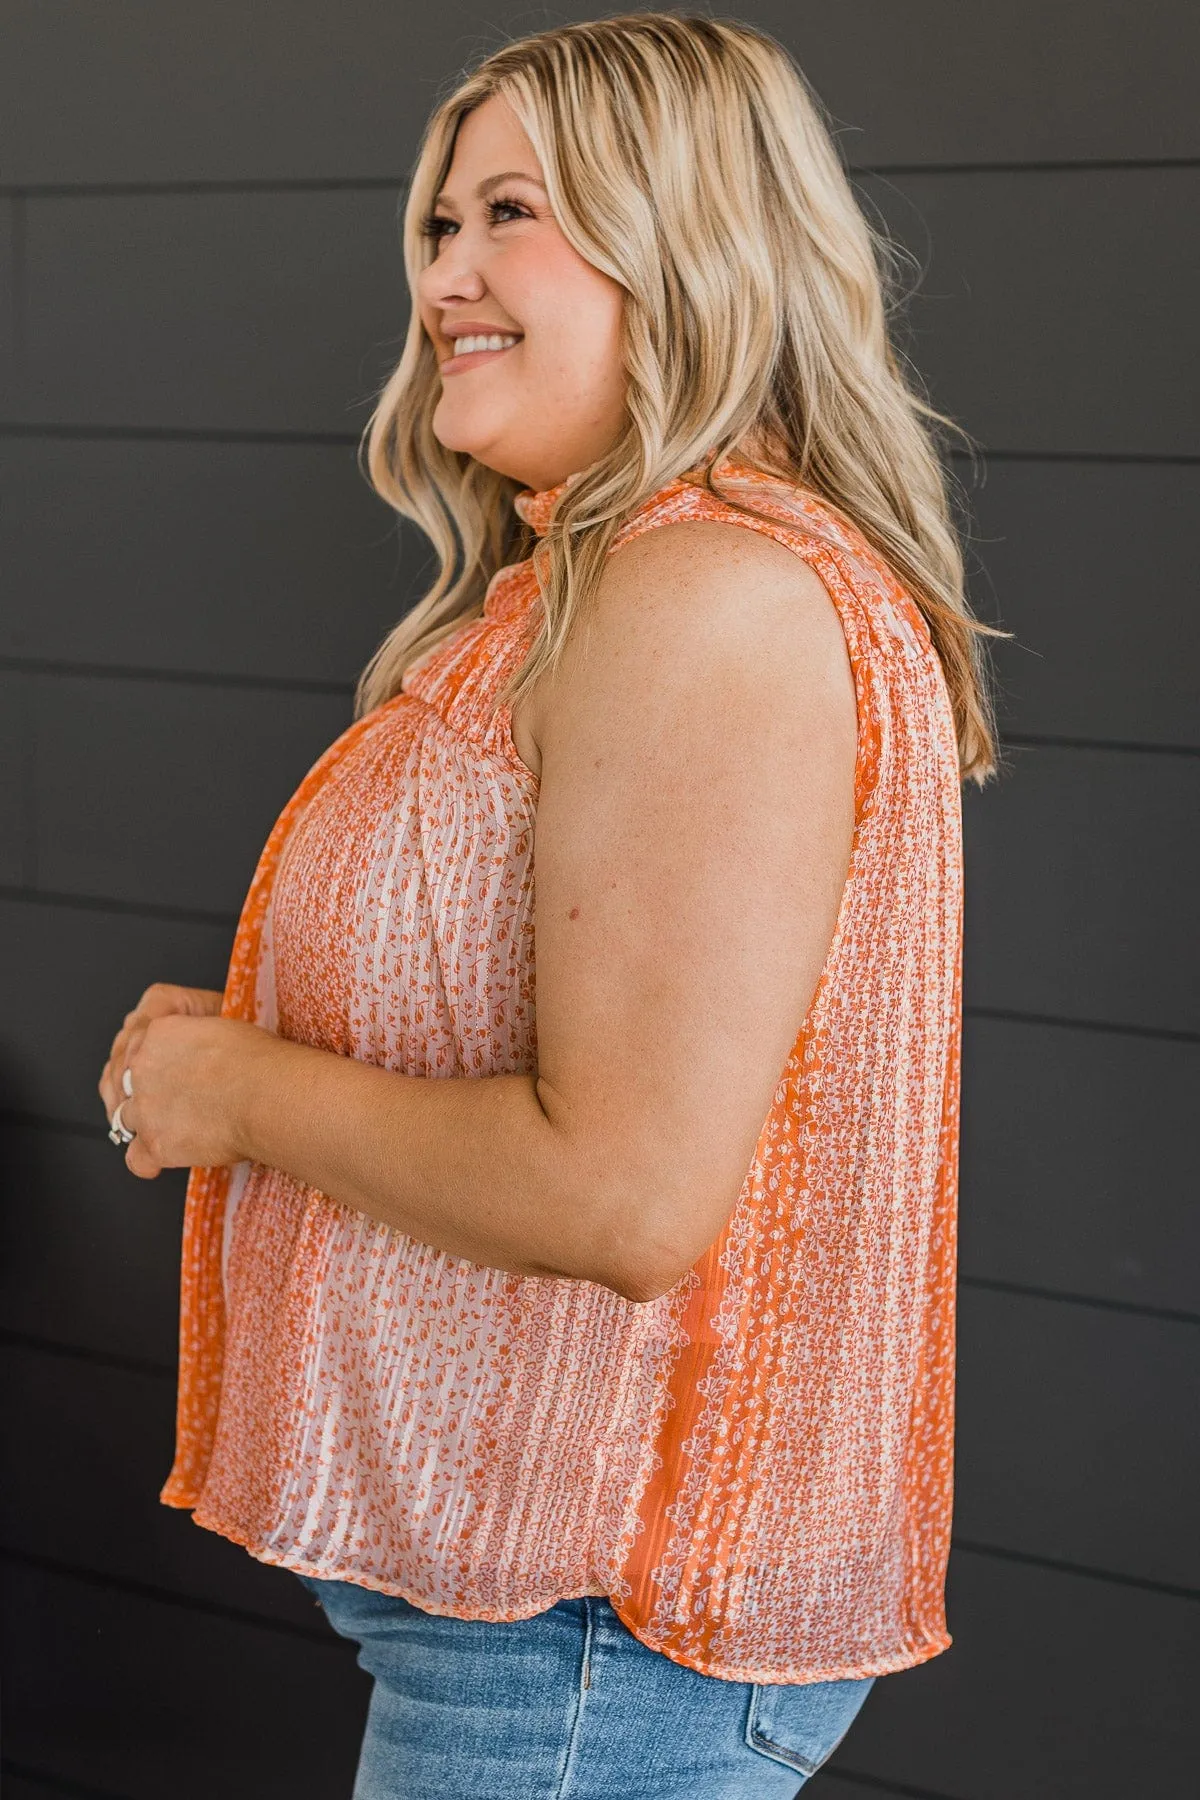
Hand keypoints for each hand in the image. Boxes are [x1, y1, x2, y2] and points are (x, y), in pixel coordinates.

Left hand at [98, 983, 264, 1178]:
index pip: (135, 1039)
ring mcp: (145, 1108)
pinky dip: (146, 1160)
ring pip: (124, 1117)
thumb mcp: (226, 1022)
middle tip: (161, 1095)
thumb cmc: (259, 1061)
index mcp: (160, 1033)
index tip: (160, 1063)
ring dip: (143, 1121)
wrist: (268, 1095)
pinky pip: (135, 1158)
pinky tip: (159, 1158)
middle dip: (139, 1087)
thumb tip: (201, 1038)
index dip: (148, 1053)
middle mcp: (143, 1068)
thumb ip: (198, 1029)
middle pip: (123, 1077)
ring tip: (166, 1125)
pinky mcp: (156, 1144)